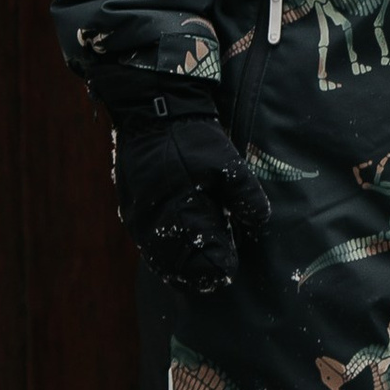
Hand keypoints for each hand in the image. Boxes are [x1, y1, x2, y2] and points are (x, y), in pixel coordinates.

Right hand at [110, 102, 271, 298]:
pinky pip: (148, 247)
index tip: (230, 269)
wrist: (152, 113)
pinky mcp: (131, 213)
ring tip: (200, 274)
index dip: (216, 266)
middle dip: (198, 273)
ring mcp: (138, 220)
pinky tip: (179, 259)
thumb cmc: (192, 138)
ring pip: (159, 260)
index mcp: (179, 212)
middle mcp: (154, 223)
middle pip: (177, 265)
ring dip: (180, 268)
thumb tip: (259, 223)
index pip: (200, 257)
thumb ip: (245, 195)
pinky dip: (164, 257)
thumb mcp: (226, 162)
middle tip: (217, 276)